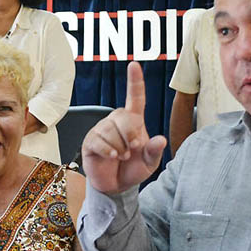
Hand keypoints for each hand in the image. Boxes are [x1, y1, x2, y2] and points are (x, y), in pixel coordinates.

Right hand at [82, 62, 166, 193]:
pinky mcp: (90, 141)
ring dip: (119, 147)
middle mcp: (116, 121)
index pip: (135, 97)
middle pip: (123, 117)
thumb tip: (160, 140)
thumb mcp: (149, 163)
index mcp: (133, 121)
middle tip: (132, 150)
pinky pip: (98, 141)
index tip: (134, 65)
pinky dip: (108, 151)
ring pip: (110, 130)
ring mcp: (101, 130)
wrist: (116, 186)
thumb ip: (154, 151)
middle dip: (130, 135)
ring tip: (121, 157)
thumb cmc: (133, 169)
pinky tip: (111, 157)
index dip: (135, 81)